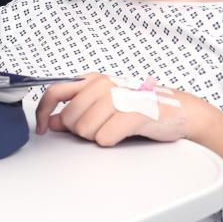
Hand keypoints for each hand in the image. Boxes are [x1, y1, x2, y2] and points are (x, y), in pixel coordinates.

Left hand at [35, 73, 203, 144]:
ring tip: (115, 129)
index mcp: (93, 80)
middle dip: (80, 131)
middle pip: (69, 119)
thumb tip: (51, 121)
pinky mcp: (133, 113)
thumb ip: (77, 111)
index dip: (43, 112)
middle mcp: (103, 84)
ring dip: (97, 137)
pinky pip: (104, 137)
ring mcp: (118, 96)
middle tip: (101, 128)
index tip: (42, 128)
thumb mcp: (104, 106)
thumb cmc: (141, 108)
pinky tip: (123, 134)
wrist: (180, 111)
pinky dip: (111, 141)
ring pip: (85, 130)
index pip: (55, 91)